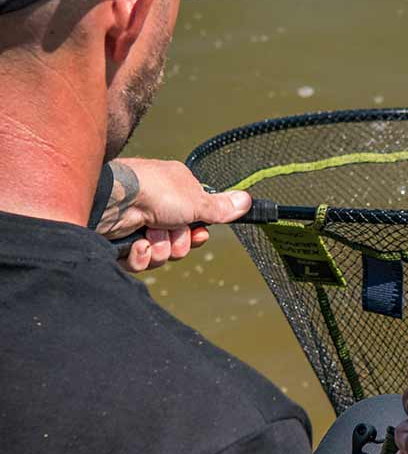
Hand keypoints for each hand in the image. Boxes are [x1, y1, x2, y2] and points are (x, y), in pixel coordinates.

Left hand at [95, 158, 251, 271]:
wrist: (114, 200)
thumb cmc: (156, 192)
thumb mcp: (197, 201)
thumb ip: (221, 207)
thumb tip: (247, 201)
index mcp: (177, 192)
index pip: (196, 222)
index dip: (198, 233)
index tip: (198, 233)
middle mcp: (158, 207)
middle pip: (180, 242)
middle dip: (177, 243)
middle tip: (170, 232)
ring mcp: (138, 224)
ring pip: (161, 255)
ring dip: (159, 249)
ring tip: (149, 236)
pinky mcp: (121, 241)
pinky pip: (140, 261)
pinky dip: (140, 256)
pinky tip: (136, 244)